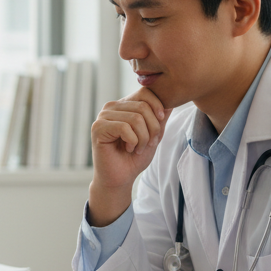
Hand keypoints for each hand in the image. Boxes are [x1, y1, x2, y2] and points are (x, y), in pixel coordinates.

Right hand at [88, 88, 171, 225]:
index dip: (158, 107)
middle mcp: (112, 107)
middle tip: (149, 143)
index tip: (160, 124)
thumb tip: (172, 100)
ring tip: (138, 148)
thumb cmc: (135, 157)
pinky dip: (132, 142)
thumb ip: (160, 118)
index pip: (145, 92)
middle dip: (152, 128)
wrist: (120, 178)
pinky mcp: (98, 128)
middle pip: (143, 106)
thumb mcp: (154, 134)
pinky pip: (124, 128)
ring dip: (143, 138)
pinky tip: (128, 149)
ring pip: (135, 118)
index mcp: (124, 104)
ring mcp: (103, 116)